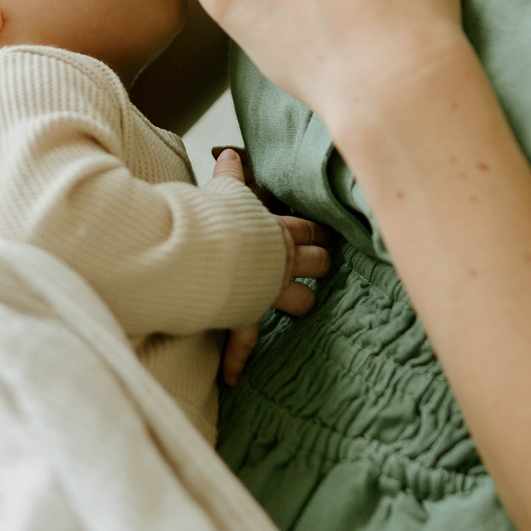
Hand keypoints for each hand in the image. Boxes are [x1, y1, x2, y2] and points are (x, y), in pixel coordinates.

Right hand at [211, 147, 330, 384]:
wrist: (203, 250)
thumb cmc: (214, 217)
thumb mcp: (223, 191)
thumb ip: (230, 175)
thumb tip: (229, 152)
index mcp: (277, 230)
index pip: (309, 229)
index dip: (319, 231)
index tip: (326, 234)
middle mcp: (280, 262)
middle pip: (317, 263)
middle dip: (321, 264)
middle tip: (323, 266)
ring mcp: (268, 290)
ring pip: (302, 301)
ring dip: (301, 302)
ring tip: (300, 305)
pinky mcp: (247, 313)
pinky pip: (244, 339)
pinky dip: (237, 358)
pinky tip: (233, 377)